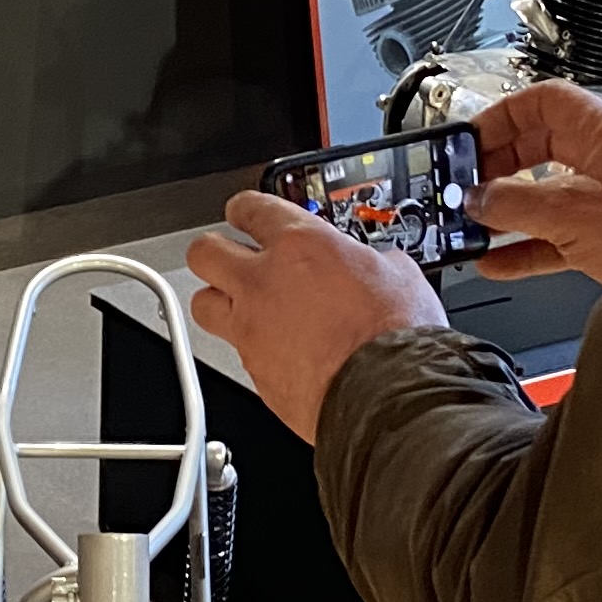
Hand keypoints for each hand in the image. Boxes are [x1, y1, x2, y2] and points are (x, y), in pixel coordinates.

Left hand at [184, 192, 444, 441]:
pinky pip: (236, 351)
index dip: (245, 209)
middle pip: (205, 252)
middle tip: (231, 256)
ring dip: (217, 301)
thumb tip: (375, 265)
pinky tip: (275, 351)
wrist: (388, 394)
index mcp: (301, 245)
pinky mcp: (254, 371)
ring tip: (240, 306)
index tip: (247, 214)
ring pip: (202, 303)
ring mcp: (252, 329)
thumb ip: (368, 260)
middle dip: (215, 251)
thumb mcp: (398, 273)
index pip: (251, 208)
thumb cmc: (397, 335)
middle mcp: (264, 283)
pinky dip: (251, 348)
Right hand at [468, 83, 601, 286]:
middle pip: (538, 147)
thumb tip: (477, 199)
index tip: (472, 140)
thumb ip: (515, 203)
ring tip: (473, 222)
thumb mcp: (570, 213)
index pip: (544, 103)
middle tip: (466, 183)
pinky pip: (554, 234)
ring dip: (506, 209)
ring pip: (543, 193)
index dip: (502, 117)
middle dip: (497, 166)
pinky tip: (495, 261)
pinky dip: (524, 245)